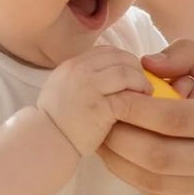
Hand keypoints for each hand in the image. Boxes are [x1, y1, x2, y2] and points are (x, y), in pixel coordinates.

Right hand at [38, 46, 153, 156]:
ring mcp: (88, 87)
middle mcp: (79, 70)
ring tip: (147, 95)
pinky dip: (140, 98)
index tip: (133, 74)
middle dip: (137, 69)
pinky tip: (144, 107)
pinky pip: (128, 95)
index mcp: (71, 65)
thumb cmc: (58, 122)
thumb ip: (83, 79)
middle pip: (120, 57)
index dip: (125, 60)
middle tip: (144, 84)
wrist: (46, 143)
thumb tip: (113, 75)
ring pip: (127, 72)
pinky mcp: (99, 106)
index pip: (107, 51)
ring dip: (141, 82)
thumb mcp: (64, 90)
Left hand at [97, 41, 193, 194]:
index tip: (113, 95)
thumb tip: (146, 64)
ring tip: (103, 140)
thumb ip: (191, 55)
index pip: (176, 120)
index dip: (136, 110)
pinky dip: (138, 178)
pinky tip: (125, 158)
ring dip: (120, 163)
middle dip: (119, 139)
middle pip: (160, 157)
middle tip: (99, 120)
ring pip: (156, 183)